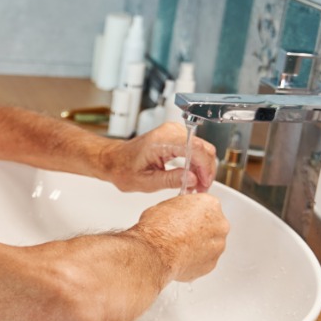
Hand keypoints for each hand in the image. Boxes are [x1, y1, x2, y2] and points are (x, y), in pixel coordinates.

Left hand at [98, 122, 216, 192]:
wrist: (113, 159)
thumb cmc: (123, 169)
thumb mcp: (146, 182)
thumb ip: (171, 180)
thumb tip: (193, 179)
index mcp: (161, 141)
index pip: (195, 149)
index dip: (205, 168)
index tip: (203, 184)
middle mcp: (169, 131)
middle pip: (203, 148)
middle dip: (206, 170)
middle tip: (200, 189)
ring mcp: (173, 131)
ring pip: (202, 148)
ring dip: (202, 168)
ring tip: (195, 186)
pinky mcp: (175, 135)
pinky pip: (195, 148)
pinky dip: (196, 163)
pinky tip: (190, 177)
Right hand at [128, 192, 228, 282]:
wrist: (154, 253)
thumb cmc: (157, 229)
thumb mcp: (164, 206)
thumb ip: (179, 209)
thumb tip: (176, 213)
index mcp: (210, 204)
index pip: (207, 206)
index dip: (194, 213)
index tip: (186, 217)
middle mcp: (220, 224)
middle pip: (213, 226)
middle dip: (200, 230)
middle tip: (182, 233)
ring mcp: (218, 245)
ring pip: (210, 245)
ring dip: (198, 246)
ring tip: (178, 248)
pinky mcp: (212, 264)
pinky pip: (205, 260)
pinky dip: (195, 260)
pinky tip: (180, 258)